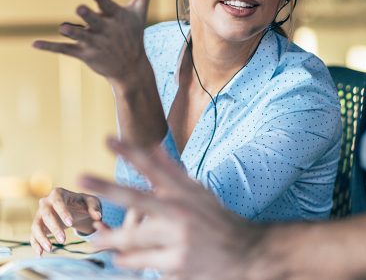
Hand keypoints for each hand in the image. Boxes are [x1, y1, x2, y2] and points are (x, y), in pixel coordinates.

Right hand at [30, 187, 101, 255]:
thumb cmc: (83, 204)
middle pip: (46, 214)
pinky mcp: (38, 227)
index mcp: (58, 193)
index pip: (58, 201)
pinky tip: (41, 254)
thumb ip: (95, 207)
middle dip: (54, 227)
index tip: (71, 223)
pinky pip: (33, 236)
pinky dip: (36, 245)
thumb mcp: (92, 201)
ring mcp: (39, 215)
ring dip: (42, 238)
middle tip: (63, 240)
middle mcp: (46, 202)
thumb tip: (97, 216)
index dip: (63, 212)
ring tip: (51, 249)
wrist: (76, 211)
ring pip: (36, 226)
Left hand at [32, 0, 163, 83]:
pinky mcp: (83, 54)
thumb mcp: (140, 11)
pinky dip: (49, 47)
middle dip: (87, 15)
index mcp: (116, 17)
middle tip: (81, 10)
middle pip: (92, 20)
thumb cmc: (134, 34)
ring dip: (71, 31)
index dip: (101, 0)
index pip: (108, 6)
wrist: (131, 67)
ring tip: (65, 28)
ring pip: (78, 34)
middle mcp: (104, 30)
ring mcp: (93, 42)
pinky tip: (35, 44)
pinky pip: (64, 49)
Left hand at [80, 138, 262, 278]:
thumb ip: (173, 172)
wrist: (244, 252)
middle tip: (80, 178)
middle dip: (106, 188)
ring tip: (98, 241)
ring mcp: (178, 241)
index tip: (108, 139)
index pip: (153, 167)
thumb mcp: (198, 192)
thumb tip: (154, 146)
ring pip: (131, 242)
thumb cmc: (216, 218)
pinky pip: (145, 265)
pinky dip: (137, 261)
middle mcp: (180, 213)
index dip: (129, 152)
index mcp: (184, 193)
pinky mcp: (176, 267)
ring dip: (112, 242)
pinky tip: (141, 259)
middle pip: (136, 199)